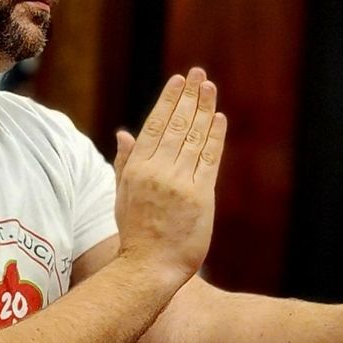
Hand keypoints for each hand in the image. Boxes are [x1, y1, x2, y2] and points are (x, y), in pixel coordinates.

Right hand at [111, 68, 227, 283]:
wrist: (148, 268)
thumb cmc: (136, 234)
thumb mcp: (122, 195)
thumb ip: (126, 162)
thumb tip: (124, 133)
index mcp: (137, 169)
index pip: (155, 126)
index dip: (168, 101)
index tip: (178, 81)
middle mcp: (157, 172)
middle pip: (177, 126)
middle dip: (189, 97)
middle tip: (199, 74)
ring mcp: (179, 183)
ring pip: (194, 138)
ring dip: (204, 110)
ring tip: (210, 89)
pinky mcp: (199, 197)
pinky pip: (209, 160)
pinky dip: (215, 138)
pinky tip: (219, 119)